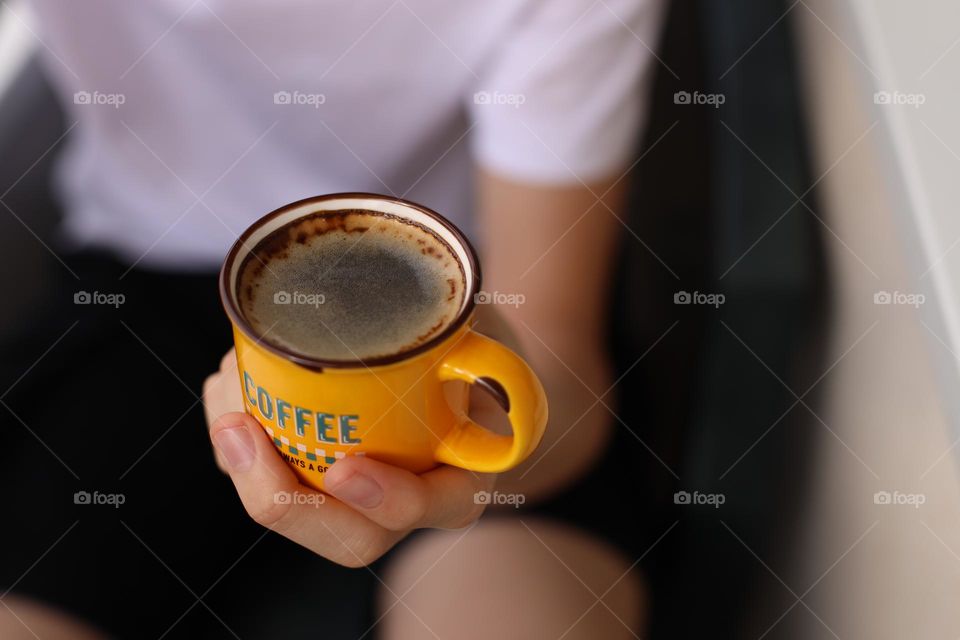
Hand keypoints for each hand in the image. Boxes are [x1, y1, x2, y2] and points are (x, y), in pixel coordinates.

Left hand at [202, 351, 494, 566]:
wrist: (442, 364)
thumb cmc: (462, 355)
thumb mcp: (485, 350)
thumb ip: (483, 357)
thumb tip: (462, 343)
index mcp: (460, 479)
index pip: (434, 508)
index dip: (388, 499)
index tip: (345, 470)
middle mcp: (406, 504)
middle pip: (348, 537)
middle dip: (282, 499)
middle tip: (240, 431)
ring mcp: (357, 502)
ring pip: (298, 514)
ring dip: (244, 467)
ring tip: (228, 400)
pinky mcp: (314, 483)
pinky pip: (270, 481)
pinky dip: (238, 444)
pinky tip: (229, 392)